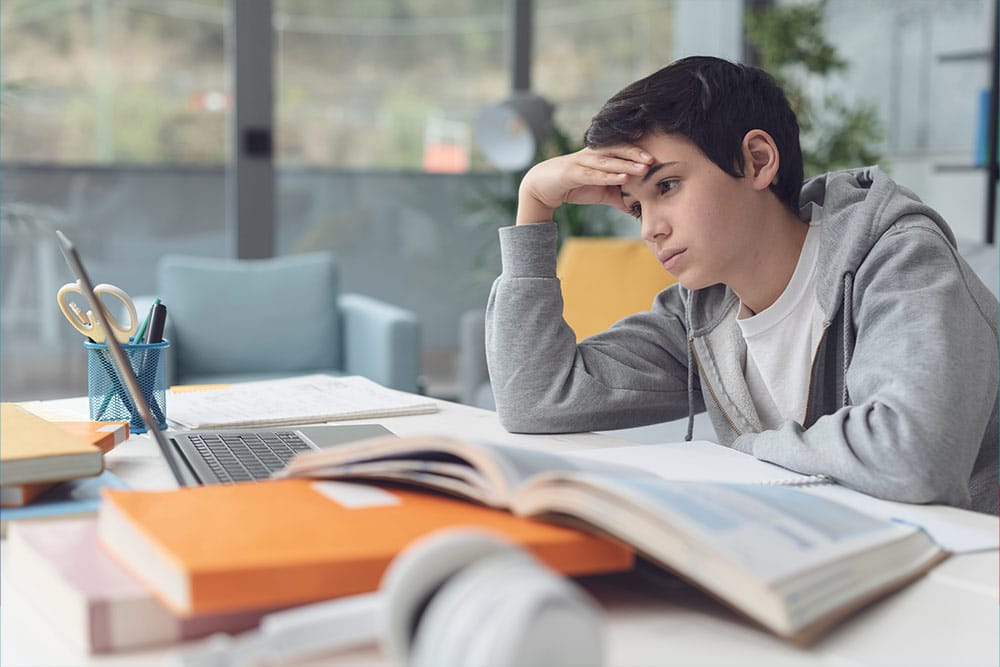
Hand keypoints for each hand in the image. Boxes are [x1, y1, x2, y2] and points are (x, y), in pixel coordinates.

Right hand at [515, 145, 652, 224]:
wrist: (542, 187)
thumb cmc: (573, 186)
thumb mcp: (600, 191)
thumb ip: (618, 196)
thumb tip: (638, 208)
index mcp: (599, 155)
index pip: (622, 148)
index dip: (638, 148)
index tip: (657, 151)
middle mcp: (591, 154)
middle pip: (617, 150)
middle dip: (636, 154)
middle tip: (654, 160)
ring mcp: (581, 162)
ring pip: (608, 161)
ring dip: (627, 164)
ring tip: (644, 168)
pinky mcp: (572, 173)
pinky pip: (594, 174)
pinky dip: (609, 176)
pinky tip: (622, 177)